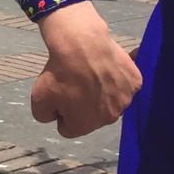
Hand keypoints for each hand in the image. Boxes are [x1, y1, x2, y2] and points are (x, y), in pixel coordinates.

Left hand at [31, 1, 140, 136]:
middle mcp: (110, 119)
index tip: (58, 96)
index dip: (60, 112)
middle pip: (92, 116)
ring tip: (89, 74)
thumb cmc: (59, 73)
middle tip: (74, 83)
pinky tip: (106, 68)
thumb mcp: (38, 99)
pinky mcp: (135, 83)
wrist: (82, 45)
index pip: (69, 128)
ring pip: (110, 101)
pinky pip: (124, 85)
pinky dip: (116, 79)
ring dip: (101, 93)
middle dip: (82, 105)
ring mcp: (126, 101)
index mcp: (85, 126)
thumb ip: (45, 116)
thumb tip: (55, 117)